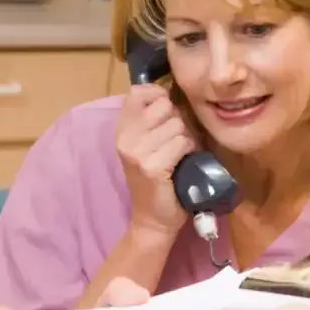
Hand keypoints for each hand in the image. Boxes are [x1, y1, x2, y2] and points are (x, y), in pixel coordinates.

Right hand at [117, 84, 196, 236]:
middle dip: (177, 120)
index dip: (158, 95)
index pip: (137, 92)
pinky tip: (182, 163)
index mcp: (121, 130)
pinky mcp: (151, 167)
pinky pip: (181, 143)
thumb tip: (173, 95)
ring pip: (177, 125)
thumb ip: (153, 119)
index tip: (167, 113)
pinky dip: (189, 151)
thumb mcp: (147, 144)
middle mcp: (124, 139)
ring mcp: (136, 153)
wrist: (153, 217)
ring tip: (179, 154)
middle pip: (163, 106)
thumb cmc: (157, 178)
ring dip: (186, 138)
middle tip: (175, 140)